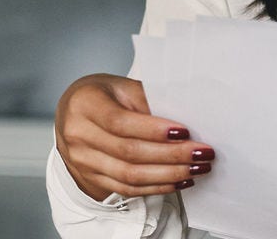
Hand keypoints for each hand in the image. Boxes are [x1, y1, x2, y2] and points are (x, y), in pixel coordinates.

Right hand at [55, 73, 214, 200]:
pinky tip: (180, 180)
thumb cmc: (103, 96)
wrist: (73, 114)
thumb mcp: (121, 87)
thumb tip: (188, 118)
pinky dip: (157, 186)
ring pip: (130, 175)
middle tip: (203, 152)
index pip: (120, 122)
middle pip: (128, 152)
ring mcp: (83, 160)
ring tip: (197, 168)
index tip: (184, 132)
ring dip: (169, 174)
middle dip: (171, 155)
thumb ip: (148, 101)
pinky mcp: (92, 179)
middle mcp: (78, 134)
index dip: (153, 130)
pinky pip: (128, 189)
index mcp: (85, 104)